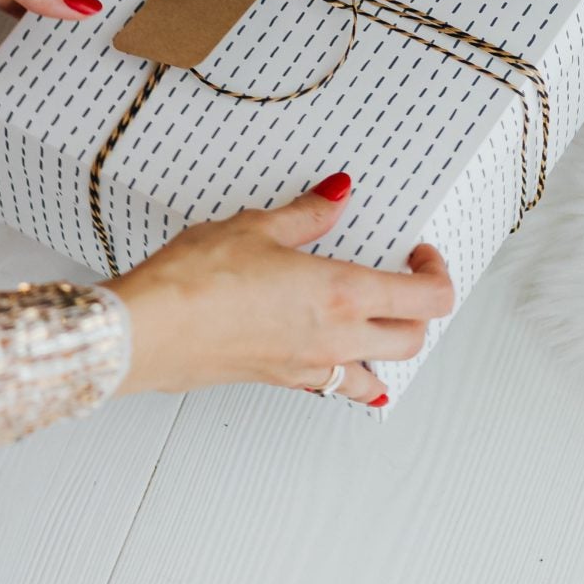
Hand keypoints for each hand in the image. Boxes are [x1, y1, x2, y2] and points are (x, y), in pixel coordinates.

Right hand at [101, 176, 456, 406]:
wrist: (147, 332)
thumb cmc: (195, 282)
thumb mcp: (254, 228)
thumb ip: (306, 215)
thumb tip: (335, 197)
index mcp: (343, 295)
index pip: (428, 298)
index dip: (436, 272)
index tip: (418, 253)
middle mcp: (336, 339)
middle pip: (413, 339)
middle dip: (419, 309)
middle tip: (401, 279)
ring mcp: (309, 367)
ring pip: (379, 374)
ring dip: (387, 348)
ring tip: (373, 319)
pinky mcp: (280, 381)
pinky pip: (334, 386)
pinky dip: (347, 373)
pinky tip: (329, 353)